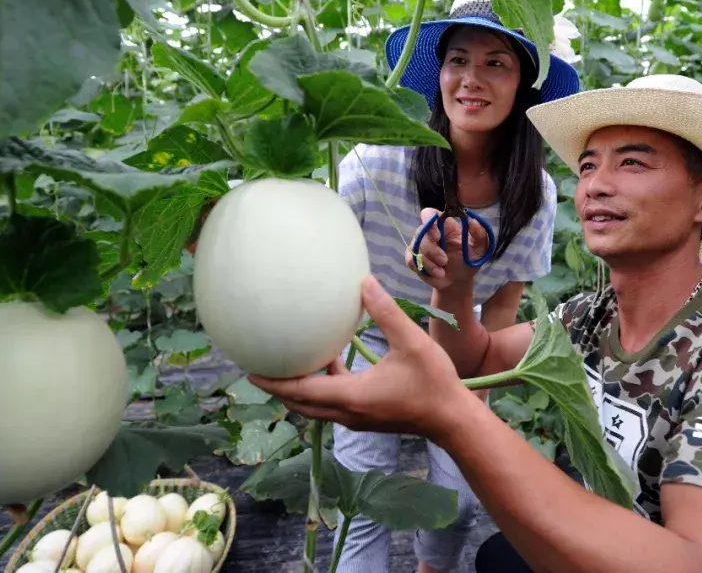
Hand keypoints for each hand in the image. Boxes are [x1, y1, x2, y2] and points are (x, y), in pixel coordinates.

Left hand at [248, 275, 470, 438]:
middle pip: (300, 404)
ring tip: (288, 362)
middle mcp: (347, 412)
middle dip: (278, 387)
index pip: (301, 391)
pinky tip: (329, 360)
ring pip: (315, 407)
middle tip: (259, 367)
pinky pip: (331, 403)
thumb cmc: (433, 382)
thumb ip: (386, 312)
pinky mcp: (366, 417)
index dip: (273, 382)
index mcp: (351, 396)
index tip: (249, 371)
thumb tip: (364, 282)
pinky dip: (321, 387)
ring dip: (299, 388)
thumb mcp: (411, 342)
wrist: (452, 419)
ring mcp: (356, 418)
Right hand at [405, 208, 488, 289]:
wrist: (459, 281)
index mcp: (445, 225)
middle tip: (444, 260)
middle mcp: (430, 232)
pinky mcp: (414, 258)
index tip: (438, 235)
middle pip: (420, 232)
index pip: (429, 214)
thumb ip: (480, 234)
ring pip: (416, 248)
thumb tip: (473, 221)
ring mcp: (420, 245)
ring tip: (442, 271)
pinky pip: (411, 260)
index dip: (429, 220)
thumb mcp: (480, 249)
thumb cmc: (469, 261)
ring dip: (430, 263)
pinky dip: (424, 269)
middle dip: (432, 249)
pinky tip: (436, 273)